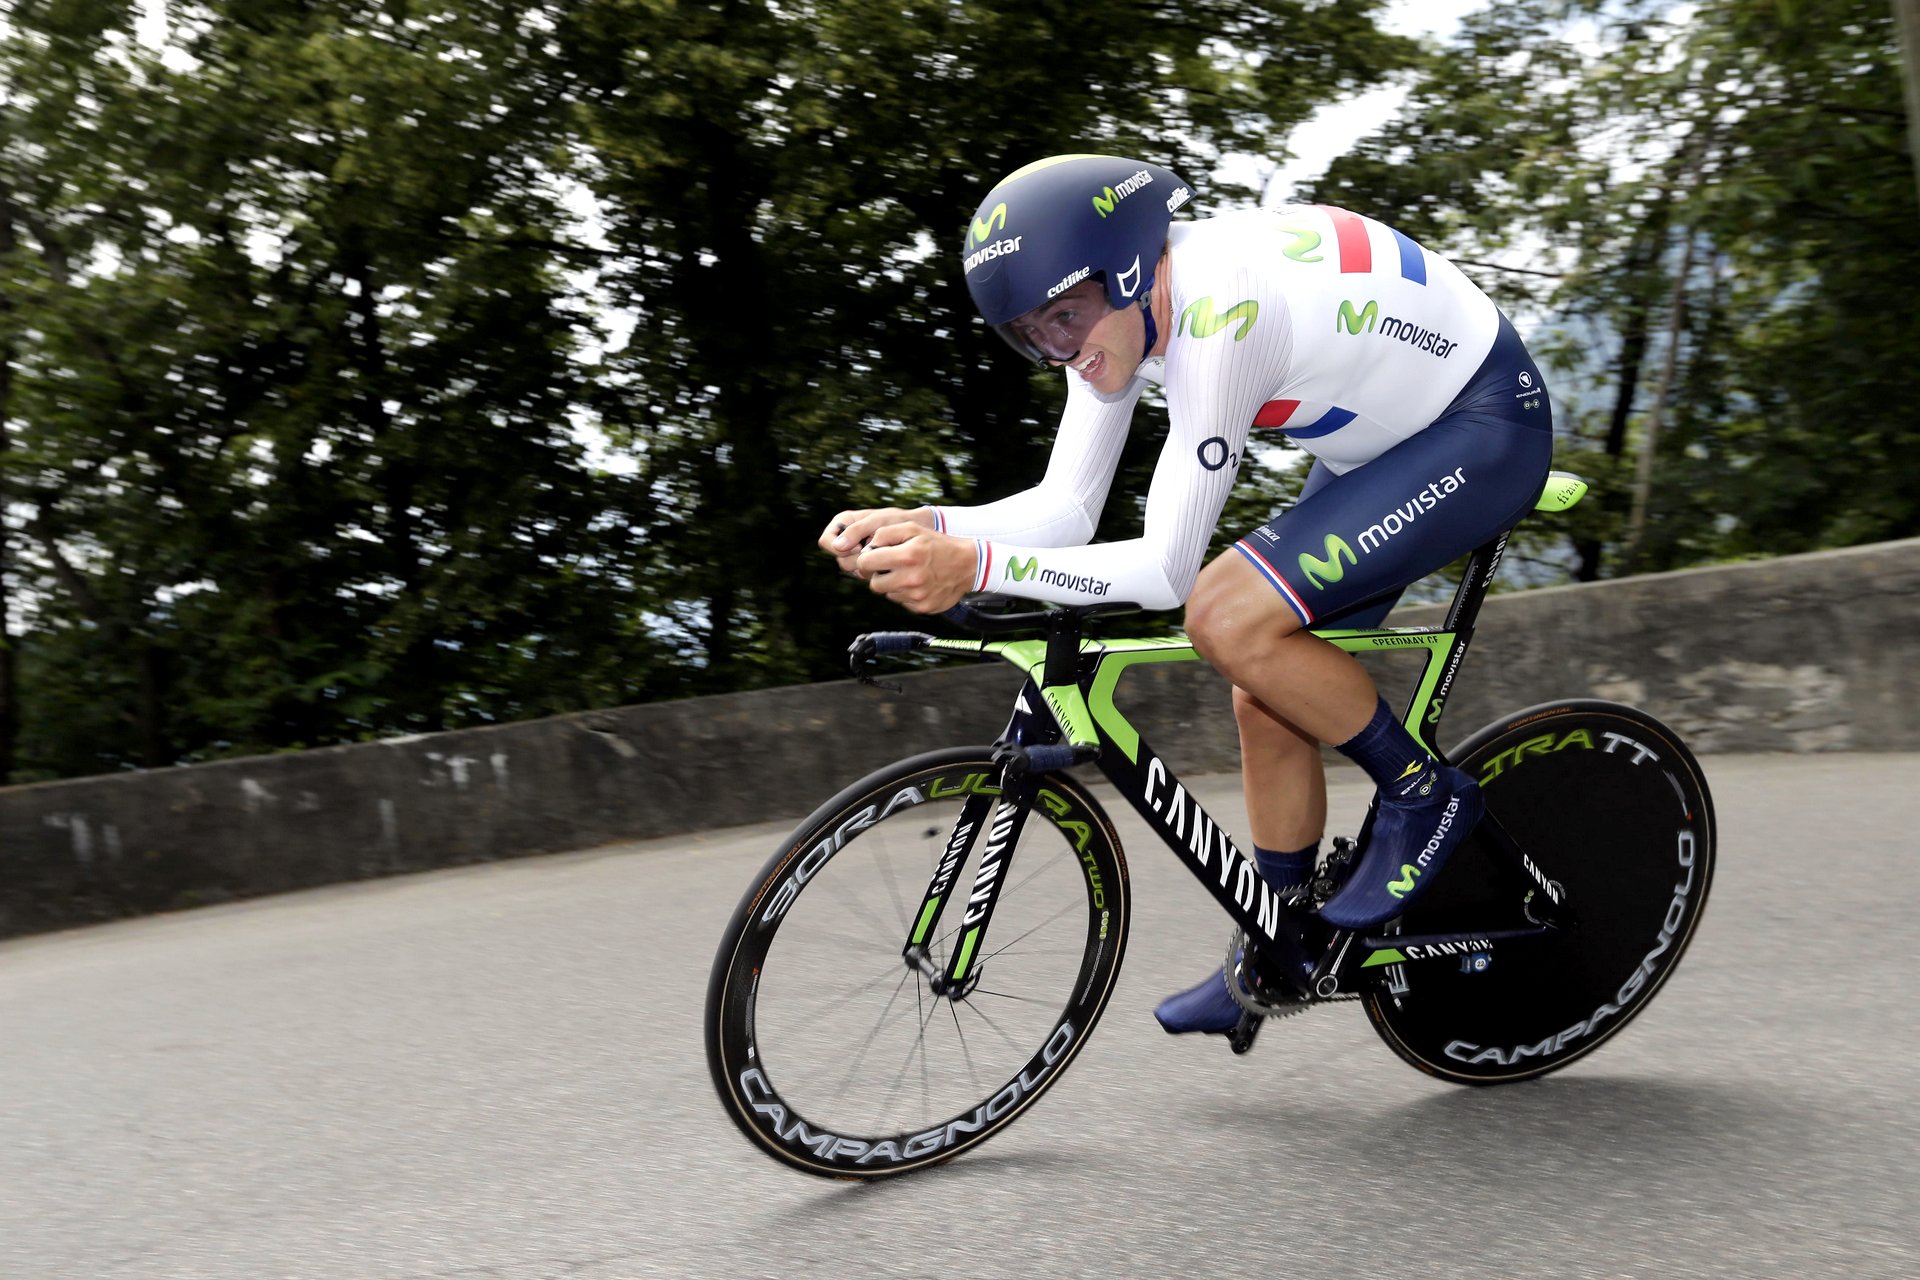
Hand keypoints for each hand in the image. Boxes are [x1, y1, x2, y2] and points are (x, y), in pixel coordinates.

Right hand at [818, 507, 932, 577]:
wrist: (918, 531)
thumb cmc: (898, 520)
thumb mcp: (878, 521)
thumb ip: (857, 530)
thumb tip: (837, 546)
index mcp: (844, 523)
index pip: (826, 541)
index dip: (838, 548)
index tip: (858, 546)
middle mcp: (847, 539)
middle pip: (839, 559)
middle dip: (856, 559)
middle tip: (876, 553)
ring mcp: (856, 553)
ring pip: (851, 569)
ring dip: (867, 566)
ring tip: (885, 556)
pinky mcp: (867, 564)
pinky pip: (864, 574)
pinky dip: (874, 571)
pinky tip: (888, 563)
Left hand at [856, 524, 974, 613]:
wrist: (967, 565)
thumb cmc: (937, 544)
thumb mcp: (912, 529)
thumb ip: (885, 533)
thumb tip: (867, 549)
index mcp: (907, 556)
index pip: (866, 563)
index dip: (866, 559)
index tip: (873, 557)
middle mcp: (911, 578)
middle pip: (874, 584)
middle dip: (878, 575)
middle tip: (891, 566)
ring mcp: (917, 596)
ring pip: (888, 594)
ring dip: (893, 584)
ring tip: (909, 573)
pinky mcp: (922, 607)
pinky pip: (902, 602)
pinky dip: (905, 593)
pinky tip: (918, 583)